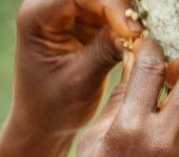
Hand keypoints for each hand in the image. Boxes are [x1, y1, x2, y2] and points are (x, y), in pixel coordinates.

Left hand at [12, 0, 143, 138]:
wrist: (43, 123)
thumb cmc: (53, 108)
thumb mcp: (81, 79)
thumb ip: (107, 48)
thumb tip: (140, 26)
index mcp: (35, 17)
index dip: (111, 5)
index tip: (132, 32)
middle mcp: (47, 4)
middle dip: (123, 7)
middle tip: (143, 32)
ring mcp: (67, 8)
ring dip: (129, 14)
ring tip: (142, 38)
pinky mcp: (85, 16)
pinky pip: (115, 7)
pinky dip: (129, 21)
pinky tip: (139, 38)